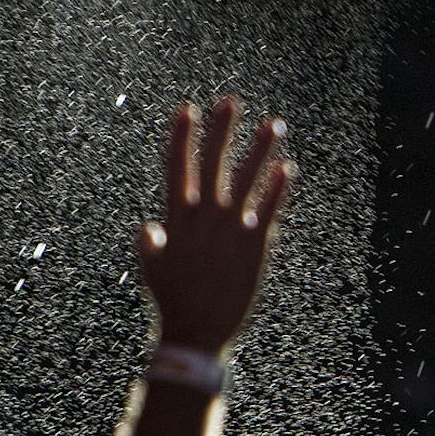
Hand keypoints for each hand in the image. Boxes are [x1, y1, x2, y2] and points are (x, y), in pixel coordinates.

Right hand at [140, 98, 290, 354]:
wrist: (196, 334)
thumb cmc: (172, 302)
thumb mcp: (152, 270)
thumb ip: (150, 245)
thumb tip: (147, 226)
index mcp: (176, 220)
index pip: (176, 169)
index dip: (181, 139)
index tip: (186, 110)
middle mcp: (204, 219)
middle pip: (212, 164)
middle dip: (220, 131)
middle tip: (229, 101)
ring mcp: (230, 231)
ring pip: (247, 180)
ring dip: (260, 150)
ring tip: (274, 124)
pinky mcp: (254, 247)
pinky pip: (268, 210)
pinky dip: (277, 189)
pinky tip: (287, 168)